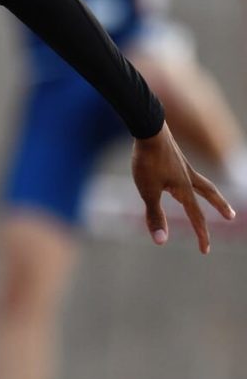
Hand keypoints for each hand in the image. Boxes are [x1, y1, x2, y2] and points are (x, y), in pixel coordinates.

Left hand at [131, 122, 235, 253]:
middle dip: (219, 207)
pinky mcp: (172, 154)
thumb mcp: (148, 191)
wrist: (148, 127)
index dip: (200, 235)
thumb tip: (161, 242)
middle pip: (209, 194)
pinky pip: (185, 170)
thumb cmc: (147, 161)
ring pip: (200, 181)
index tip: (205, 251)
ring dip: (209, 191)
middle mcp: (187, 177)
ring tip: (211, 195)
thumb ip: (155, 216)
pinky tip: (180, 173)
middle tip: (231, 216)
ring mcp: (181, 164)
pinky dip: (189, 178)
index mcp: (184, 189)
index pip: (196, 217)